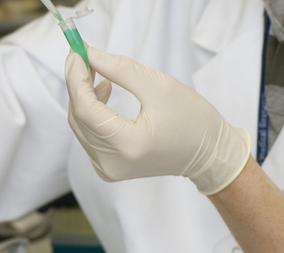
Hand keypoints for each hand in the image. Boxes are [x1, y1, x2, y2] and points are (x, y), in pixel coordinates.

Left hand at [65, 47, 250, 194]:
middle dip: (77, 84)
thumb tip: (89, 55)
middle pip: (79, 118)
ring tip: (98, 73)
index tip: (76, 52)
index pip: (86, 109)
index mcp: (128, 144)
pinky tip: (102, 94)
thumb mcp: (158, 85)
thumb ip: (119, 69)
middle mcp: (112, 163)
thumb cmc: (191, 119)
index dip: (76, 79)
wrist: (208, 154)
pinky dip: (90, 113)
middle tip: (84, 56)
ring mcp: (108, 169)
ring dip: (83, 97)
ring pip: (81, 126)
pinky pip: (89, 136)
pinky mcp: (108, 169)